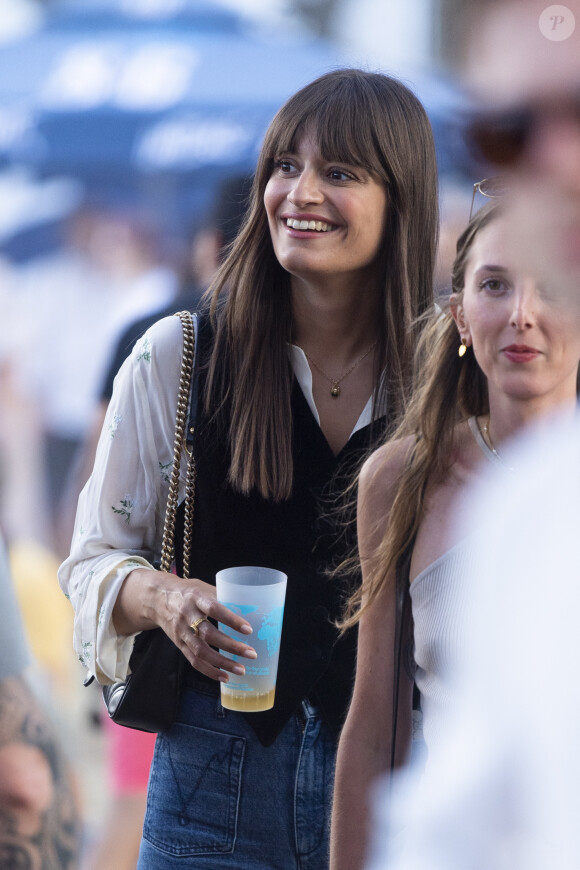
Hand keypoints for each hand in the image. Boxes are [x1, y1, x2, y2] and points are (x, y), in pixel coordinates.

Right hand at [114, 568, 256, 681]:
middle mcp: (187, 615)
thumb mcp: (202, 587)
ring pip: (201, 651)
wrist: (157, 598)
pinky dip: (210, 671)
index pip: (214, 608)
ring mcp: (181, 632)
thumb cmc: (188, 592)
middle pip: (208, 634)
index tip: (248, 629)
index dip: (230, 619)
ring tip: (241, 670)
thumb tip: (249, 607)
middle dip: (231, 646)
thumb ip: (222, 596)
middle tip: (251, 654)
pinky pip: (194, 661)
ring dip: (222, 663)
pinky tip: (224, 676)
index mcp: (195, 597)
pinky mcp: (179, 644)